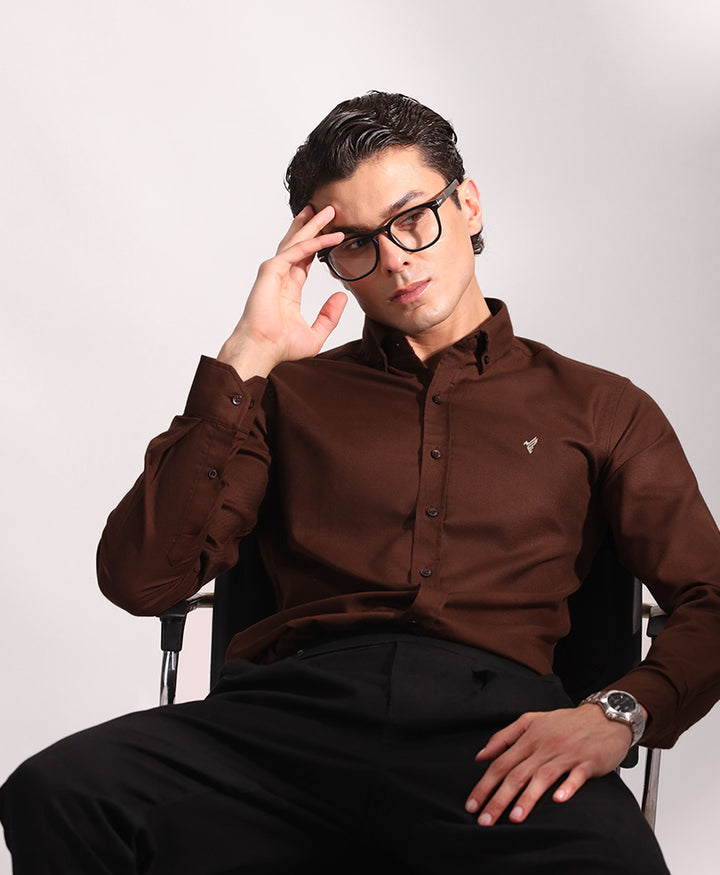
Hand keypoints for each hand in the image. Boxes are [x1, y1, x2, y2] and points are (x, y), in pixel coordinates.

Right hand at [218, 205, 346, 378]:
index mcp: (288, 289)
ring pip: (296, 241)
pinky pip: (297, 251)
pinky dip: (314, 242)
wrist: (262, 349)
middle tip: (327, 209)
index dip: (317, 245)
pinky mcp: (272, 270)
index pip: (305, 260)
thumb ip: (329, 316)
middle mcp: (280, 277)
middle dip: (312, 225)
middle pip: (299, 244)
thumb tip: (342, 298)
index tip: (329, 232)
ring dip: (312, 224)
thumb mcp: (315, 333)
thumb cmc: (280, 346)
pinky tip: (330, 235)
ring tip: (326, 209)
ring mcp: (274, 272)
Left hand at [465, 703, 638, 825]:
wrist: (604, 716)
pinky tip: (558, 800)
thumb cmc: (565, 722)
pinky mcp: (587, 762)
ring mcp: (566, 754)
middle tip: (485, 820)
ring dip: (528, 798)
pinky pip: (576, 776)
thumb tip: (480, 756)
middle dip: (498, 798)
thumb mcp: (530, 721)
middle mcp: (544, 747)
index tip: (471, 805)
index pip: (500, 764)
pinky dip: (567, 787)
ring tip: (515, 818)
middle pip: (517, 774)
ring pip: (543, 777)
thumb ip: (504, 737)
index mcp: (528, 738)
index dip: (484, 785)